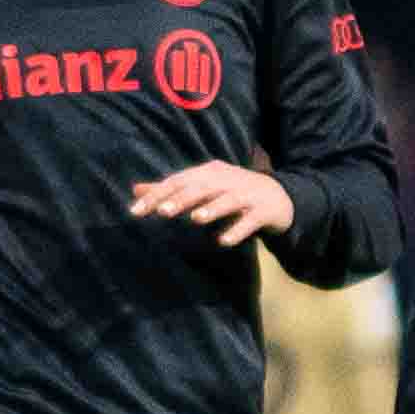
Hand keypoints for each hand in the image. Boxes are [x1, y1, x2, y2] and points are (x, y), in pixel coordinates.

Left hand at [126, 161, 295, 248]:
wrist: (279, 196)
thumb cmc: (232, 192)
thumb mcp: (203, 186)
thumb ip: (171, 189)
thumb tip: (135, 189)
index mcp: (209, 172)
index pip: (178, 181)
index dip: (157, 195)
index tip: (135, 211)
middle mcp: (228, 180)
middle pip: (202, 188)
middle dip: (182, 199)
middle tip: (162, 212)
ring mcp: (247, 194)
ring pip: (228, 200)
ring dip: (213, 209)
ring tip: (196, 219)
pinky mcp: (263, 211)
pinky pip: (250, 221)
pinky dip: (237, 229)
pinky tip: (224, 241)